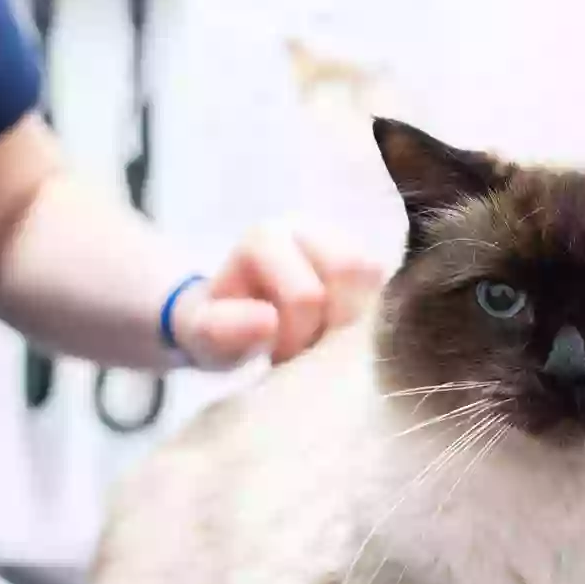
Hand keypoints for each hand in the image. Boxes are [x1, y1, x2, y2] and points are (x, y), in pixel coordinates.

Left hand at [171, 224, 384, 369]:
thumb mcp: (202, 333)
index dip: (297, 336)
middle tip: (304, 348)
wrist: (227, 318)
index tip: (276, 356)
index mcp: (265, 238)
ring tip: (320, 337)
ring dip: (351, 319)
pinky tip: (337, 329)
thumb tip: (268, 321)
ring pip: (372, 276)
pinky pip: (382, 285)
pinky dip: (366, 314)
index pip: (306, 294)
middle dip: (329, 324)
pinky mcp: (359, 258)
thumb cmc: (217, 326)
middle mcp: (305, 226)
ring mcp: (337, 238)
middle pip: (349, 272)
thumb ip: (222, 328)